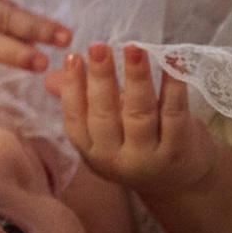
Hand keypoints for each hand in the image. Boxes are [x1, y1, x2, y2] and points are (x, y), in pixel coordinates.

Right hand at [47, 42, 213, 192]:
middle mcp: (116, 159)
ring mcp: (149, 157)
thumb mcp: (105, 132)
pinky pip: (174, 114)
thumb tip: (50, 75)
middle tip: (99, 47)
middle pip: (105, 115)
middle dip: (101, 78)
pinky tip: (171, 63)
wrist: (180, 185)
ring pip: (139, 114)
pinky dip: (173, 87)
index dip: (73, 87)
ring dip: (136, 78)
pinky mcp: (179, 151)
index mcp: (92, 152)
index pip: (75, 118)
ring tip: (134, 49)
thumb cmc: (136, 147)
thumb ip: (81, 102)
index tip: (73, 56)